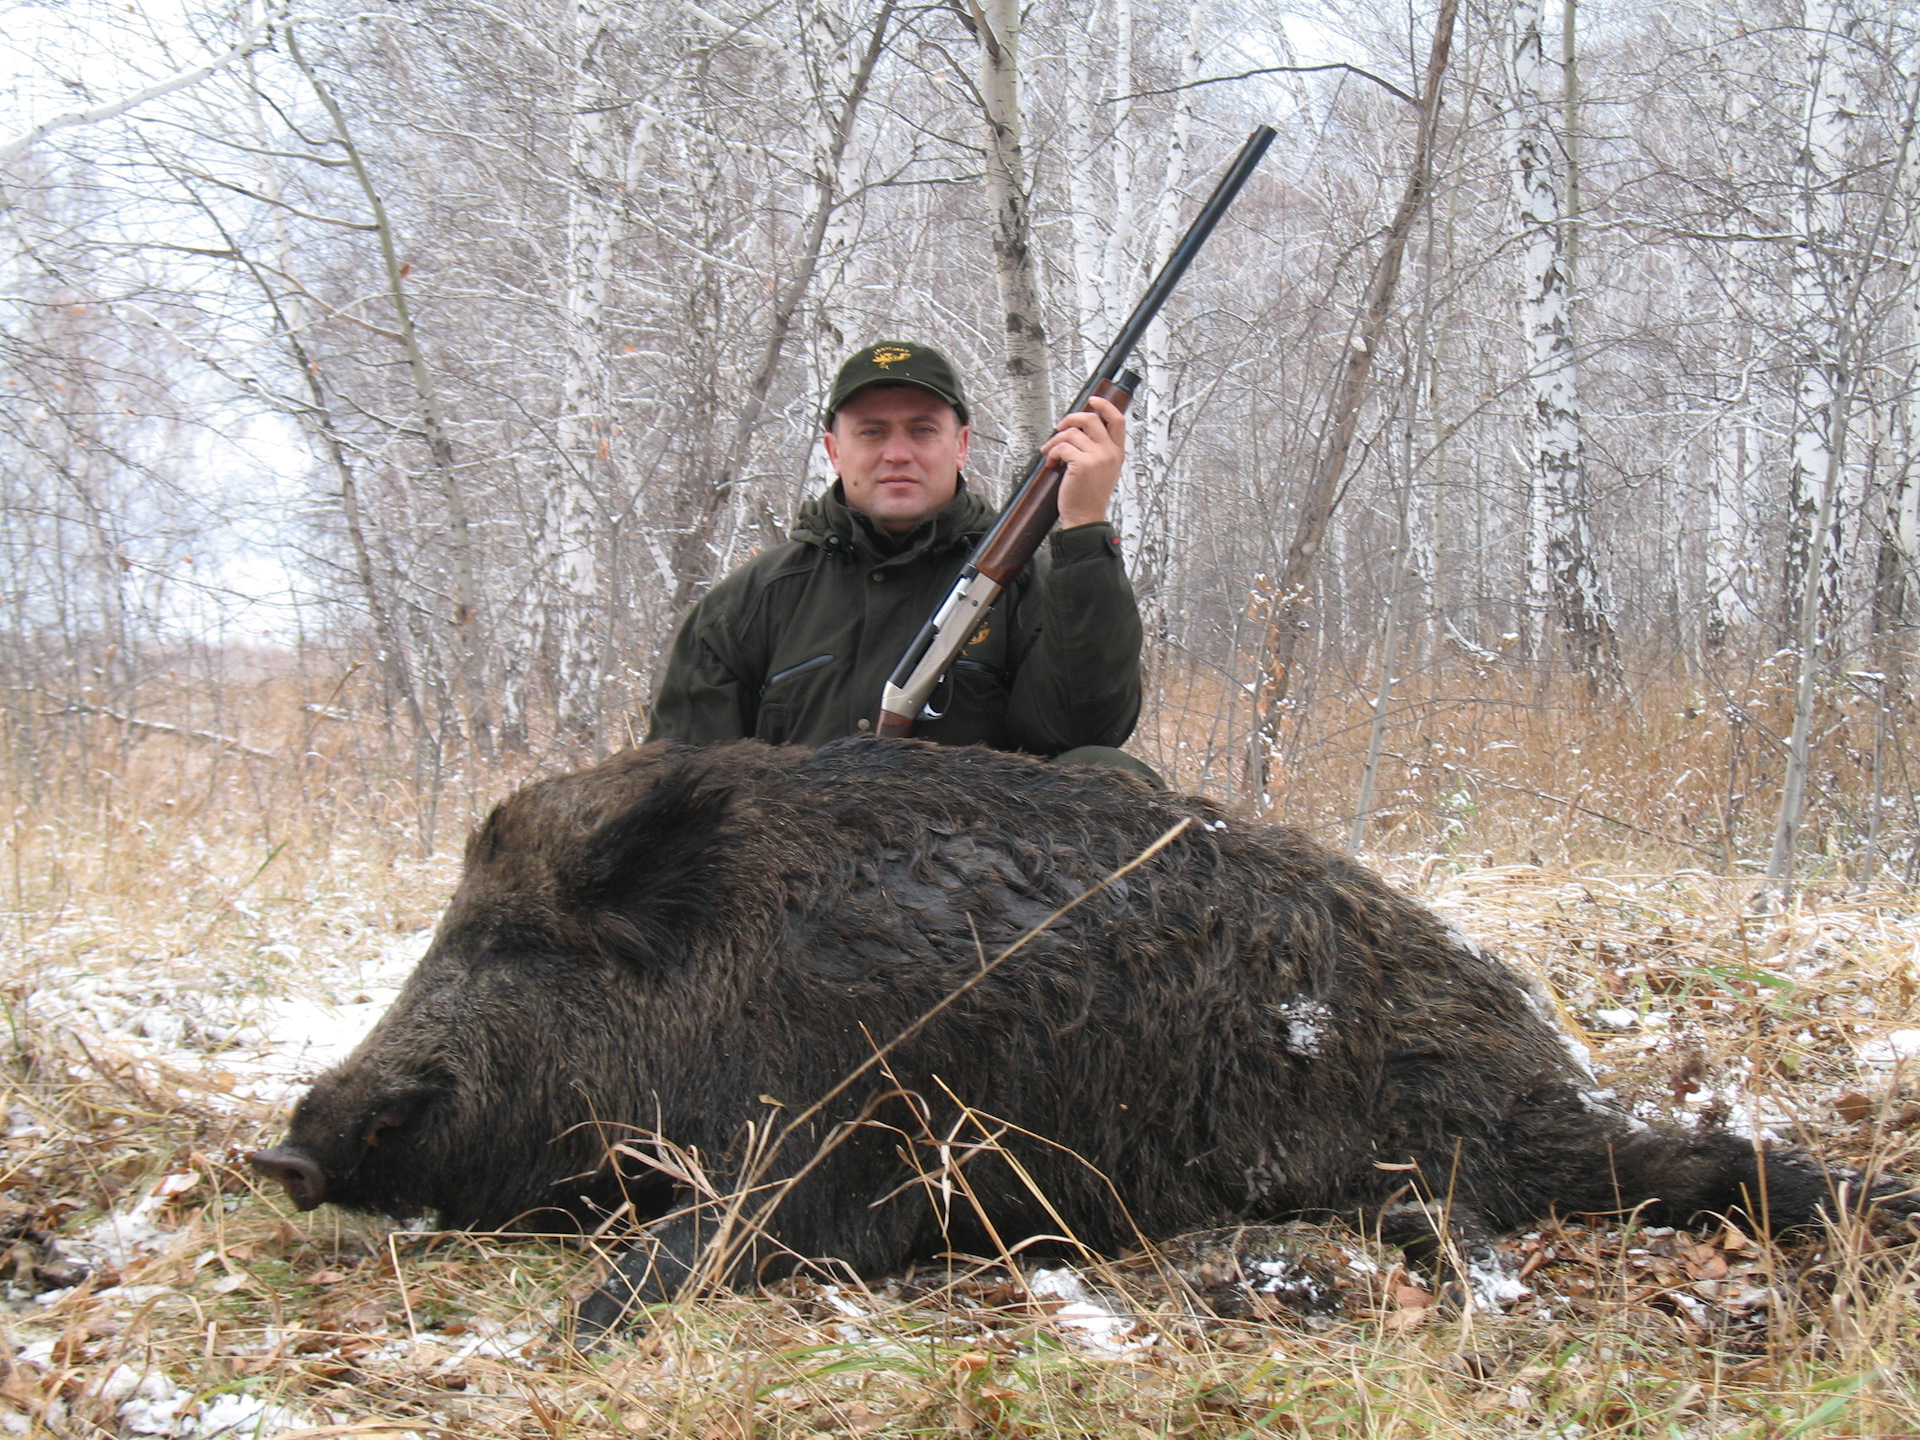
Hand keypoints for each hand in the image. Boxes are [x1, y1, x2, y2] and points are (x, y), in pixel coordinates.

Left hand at [1043, 394, 1126, 527]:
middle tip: (1060, 427)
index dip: (1105, 406)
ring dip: (1055, 441)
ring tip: (1050, 453)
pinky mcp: (1082, 464)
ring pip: (1071, 433)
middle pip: (1091, 419)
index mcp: (1117, 453)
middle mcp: (1110, 453)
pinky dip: (1052, 454)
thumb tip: (1080, 431)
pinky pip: (1062, 448)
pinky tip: (1051, 464)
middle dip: (1070, 419)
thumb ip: (1099, 450)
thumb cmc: (1090, 496)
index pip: (1118, 420)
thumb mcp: (1104, 470)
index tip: (1093, 400)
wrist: (1086, 517)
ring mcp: (1097, 458)